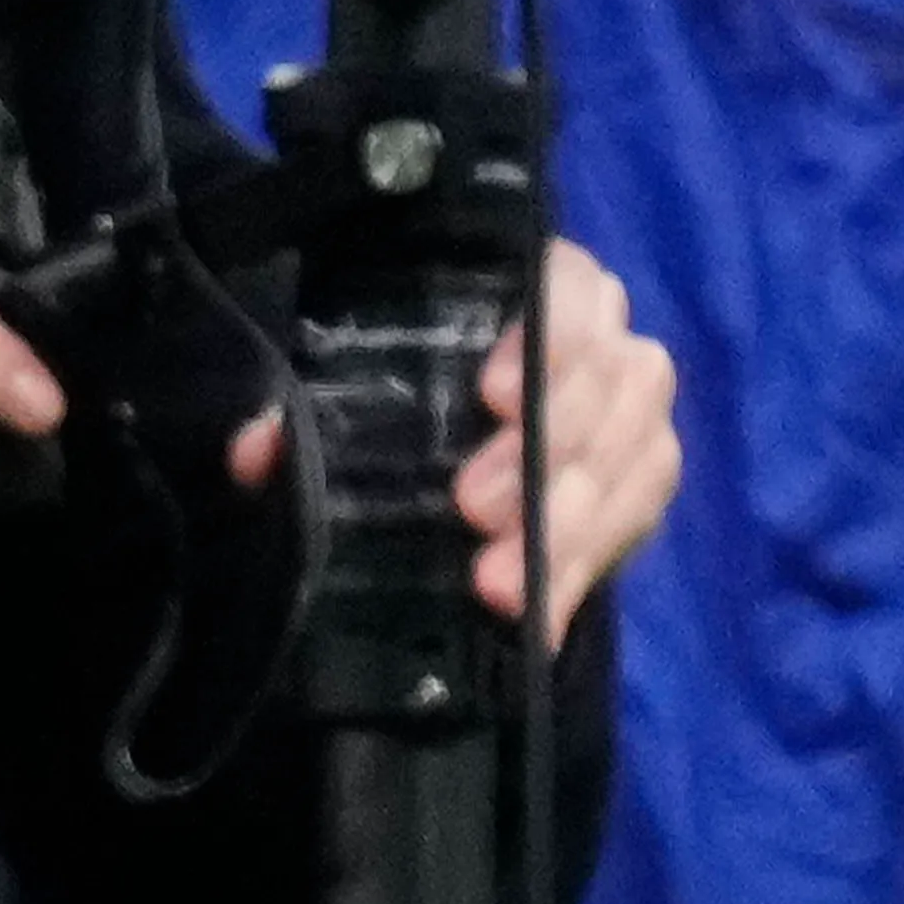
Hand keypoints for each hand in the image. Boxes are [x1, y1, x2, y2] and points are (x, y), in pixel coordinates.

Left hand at [211, 231, 679, 642]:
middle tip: (472, 507)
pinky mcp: (640, 483)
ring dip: (570, 524)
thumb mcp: (342, 389)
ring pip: (642, 454)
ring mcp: (632, 412)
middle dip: (547, 449)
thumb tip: (260, 450)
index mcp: (535, 285)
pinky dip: (585, 572)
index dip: (547, 336)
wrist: (447, 441)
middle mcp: (604, 338)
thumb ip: (306, 410)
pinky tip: (540, 618)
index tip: (491, 396)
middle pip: (615, 380)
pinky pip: (640, 523)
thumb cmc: (396, 387)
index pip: (568, 285)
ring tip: (497, 581)